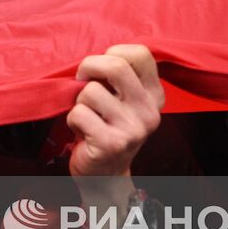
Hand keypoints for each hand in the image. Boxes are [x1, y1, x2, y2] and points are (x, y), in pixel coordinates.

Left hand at [66, 45, 163, 178]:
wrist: (106, 176)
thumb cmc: (108, 128)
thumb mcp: (124, 101)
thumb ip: (119, 77)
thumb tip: (96, 55)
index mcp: (155, 95)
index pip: (141, 53)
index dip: (113, 52)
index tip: (101, 67)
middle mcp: (149, 111)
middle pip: (116, 66)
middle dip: (88, 66)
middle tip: (81, 79)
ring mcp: (132, 129)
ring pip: (91, 91)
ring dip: (79, 101)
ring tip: (87, 115)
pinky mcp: (111, 143)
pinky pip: (78, 113)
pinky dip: (72, 120)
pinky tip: (83, 131)